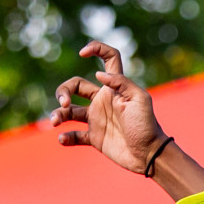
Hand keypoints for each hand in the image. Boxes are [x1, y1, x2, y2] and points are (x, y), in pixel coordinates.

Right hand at [51, 41, 165, 173]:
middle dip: (63, 91)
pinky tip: (63, 139)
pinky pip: (75, 135)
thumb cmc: (147, 125)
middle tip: (64, 104)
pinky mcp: (95, 137)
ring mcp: (97, 119)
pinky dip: (66, 137)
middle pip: (76, 85)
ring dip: (58, 114)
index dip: (96, 49)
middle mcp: (103, 100)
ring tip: (55, 122)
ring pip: (70, 111)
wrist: (148, 154)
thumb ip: (121, 83)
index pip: (108, 59)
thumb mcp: (139, 99)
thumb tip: (98, 75)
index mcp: (115, 88)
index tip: (82, 53)